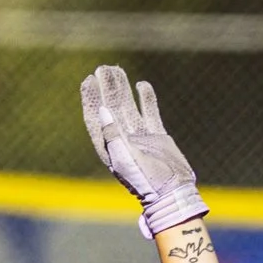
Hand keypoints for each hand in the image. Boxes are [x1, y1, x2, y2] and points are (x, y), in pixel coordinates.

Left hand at [81, 65, 202, 234]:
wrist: (173, 194)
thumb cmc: (147, 182)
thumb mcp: (126, 159)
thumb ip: (114, 134)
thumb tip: (102, 109)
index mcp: (110, 147)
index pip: (96, 118)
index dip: (91, 99)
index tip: (89, 80)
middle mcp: (123, 141)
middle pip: (112, 108)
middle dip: (106, 88)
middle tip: (103, 68)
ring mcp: (141, 138)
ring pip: (129, 108)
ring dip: (123, 89)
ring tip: (118, 70)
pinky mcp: (158, 137)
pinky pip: (150, 113)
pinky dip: (146, 99)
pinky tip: (142, 85)